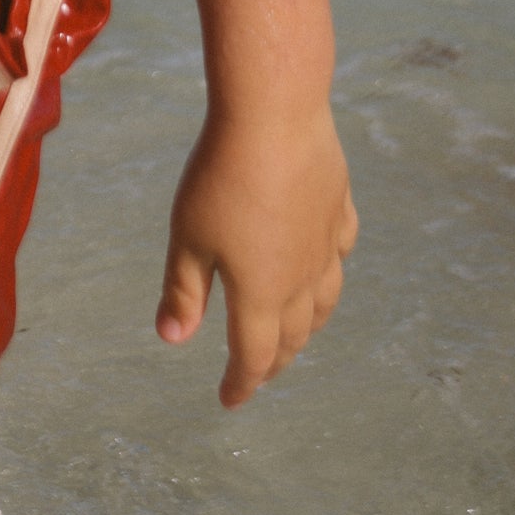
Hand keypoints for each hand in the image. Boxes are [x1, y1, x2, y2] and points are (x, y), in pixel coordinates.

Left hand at [156, 102, 356, 406]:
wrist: (276, 114)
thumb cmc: (222, 175)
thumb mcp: (188, 236)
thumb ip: (184, 291)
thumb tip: (173, 340)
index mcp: (260, 293)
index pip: (253, 356)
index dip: (241, 383)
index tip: (228, 399)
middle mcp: (300, 278)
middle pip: (293, 336)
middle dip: (274, 361)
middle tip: (258, 371)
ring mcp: (326, 243)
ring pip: (324, 301)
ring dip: (308, 326)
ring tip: (295, 331)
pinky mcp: (339, 208)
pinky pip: (340, 251)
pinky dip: (330, 269)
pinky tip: (323, 262)